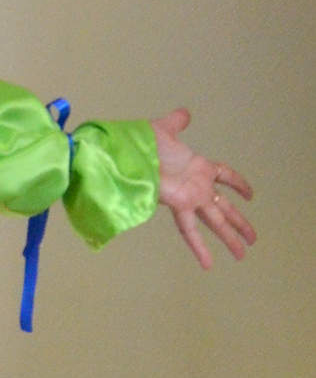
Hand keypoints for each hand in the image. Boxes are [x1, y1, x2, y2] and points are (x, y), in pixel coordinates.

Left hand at [149, 110, 255, 270]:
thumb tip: (185, 113)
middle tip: (253, 239)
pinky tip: (208, 265)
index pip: (225, 175)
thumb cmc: (141, 142)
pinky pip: (191, 230)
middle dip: (238, 223)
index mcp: (198, 168)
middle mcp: (197, 186)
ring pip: (216, 222)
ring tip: (242, 255)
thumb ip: (176, 123)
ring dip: (229, 238)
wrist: (124, 153)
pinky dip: (199, 248)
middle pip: (224, 208)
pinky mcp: (180, 205)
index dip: (238, 183)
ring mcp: (190, 198)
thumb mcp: (165, 129)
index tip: (250, 194)